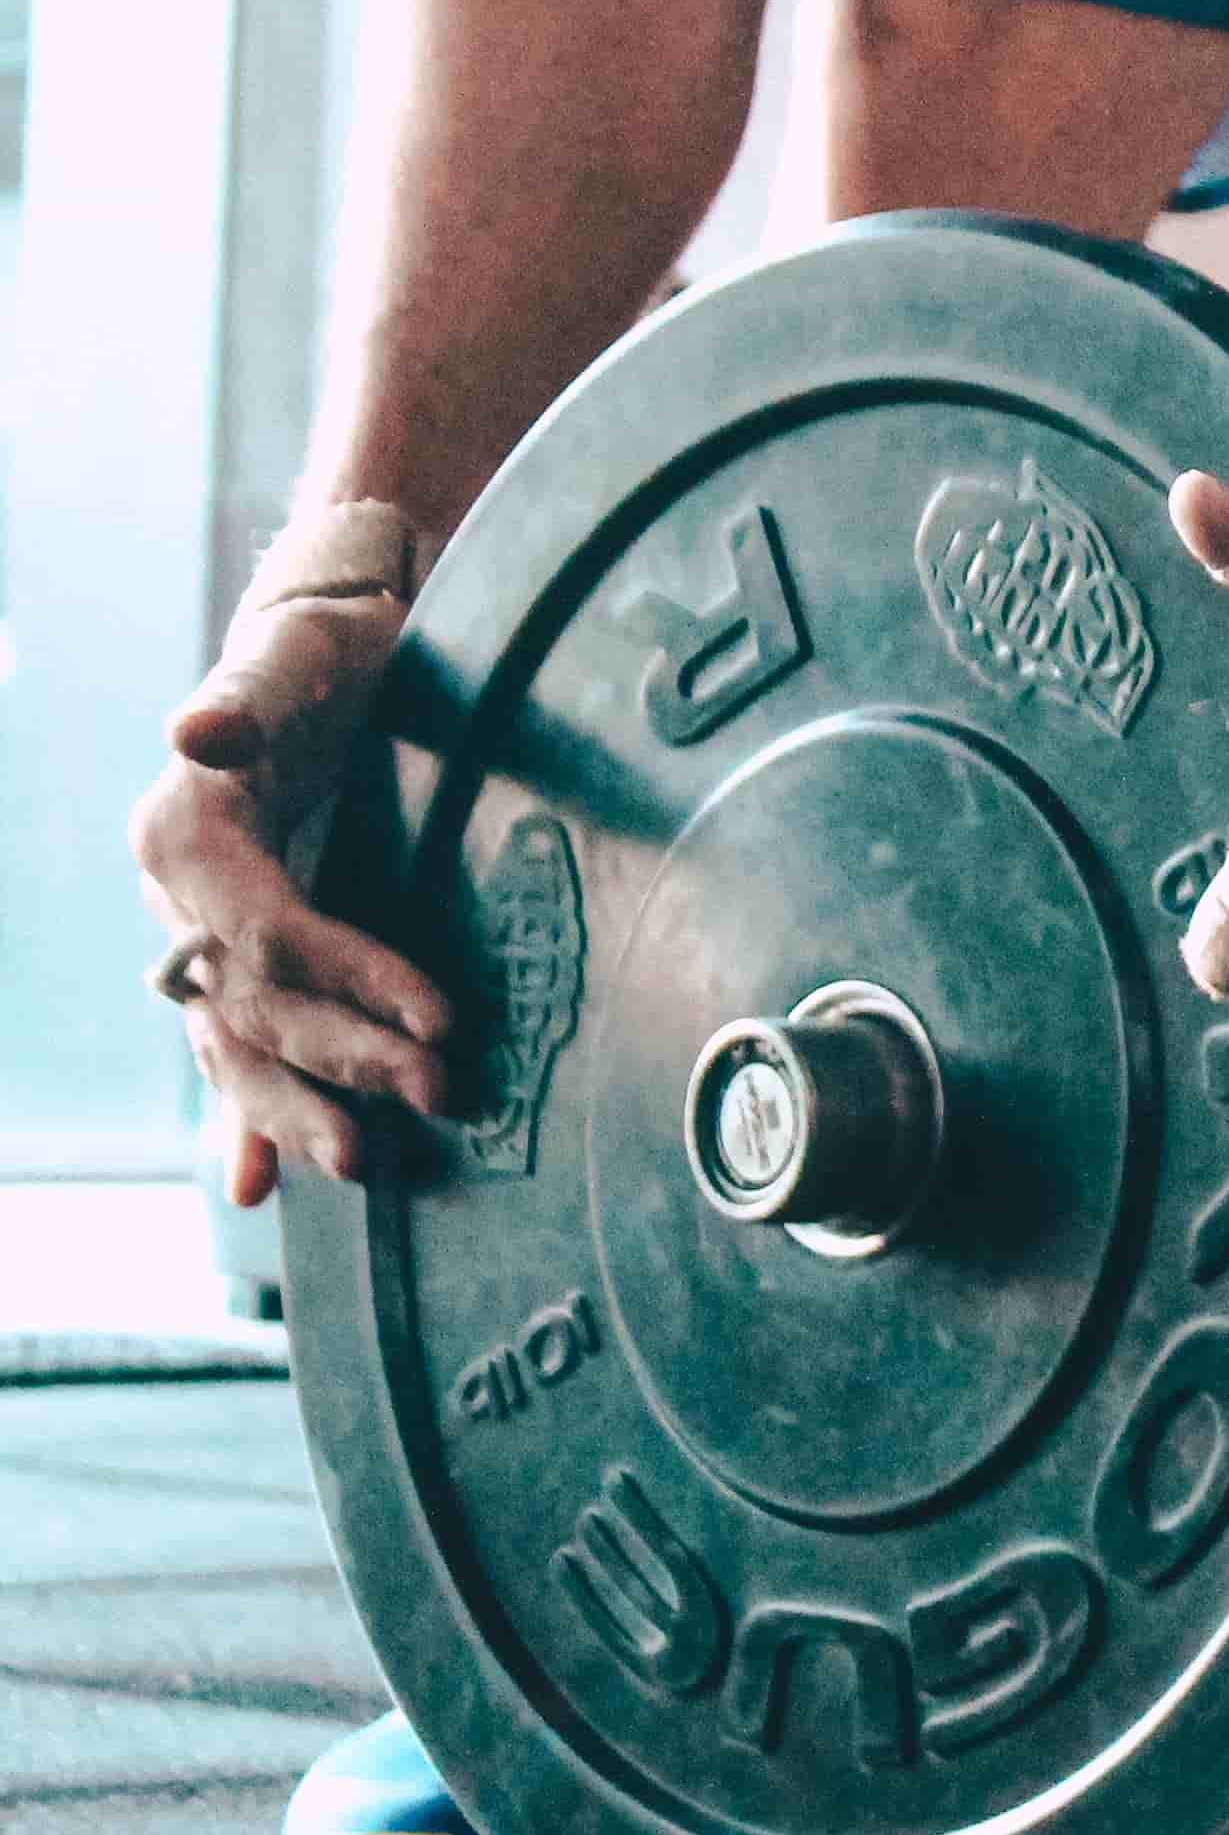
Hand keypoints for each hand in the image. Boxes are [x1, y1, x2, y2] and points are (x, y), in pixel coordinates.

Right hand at [130, 590, 457, 1203]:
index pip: (269, 932)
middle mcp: (179, 898)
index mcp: (183, 835)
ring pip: (237, 1042)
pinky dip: (248, 1115)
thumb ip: (246, 700)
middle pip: (256, 1003)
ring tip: (357, 1165)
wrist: (327, 648)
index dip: (351, 977)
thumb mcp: (295, 659)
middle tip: (433, 1100)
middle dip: (343, 1059)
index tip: (442, 1018)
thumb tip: (196, 731)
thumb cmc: (323, 650)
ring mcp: (203, 934)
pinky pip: (238, 1046)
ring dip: (293, 1111)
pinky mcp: (242, 954)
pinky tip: (257, 1186)